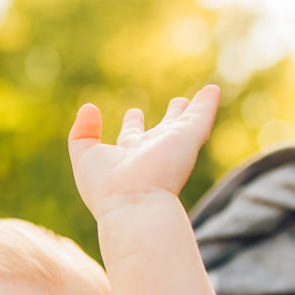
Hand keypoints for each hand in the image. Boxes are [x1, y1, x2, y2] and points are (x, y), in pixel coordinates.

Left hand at [67, 85, 219, 220]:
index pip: (133, 135)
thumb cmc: (105, 187)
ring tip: (205, 92)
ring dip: (195, 108)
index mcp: (128, 155)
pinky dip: (207, 103)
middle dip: (171, 116)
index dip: (133, 123)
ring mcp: (172, 144)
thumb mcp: (84, 157)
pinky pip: (201, 116)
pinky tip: (213, 90)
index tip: (134, 112)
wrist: (133, 204)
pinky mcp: (188, 138)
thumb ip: (82, 132)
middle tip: (178, 102)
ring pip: (187, 122)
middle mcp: (152, 149)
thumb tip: (89, 108)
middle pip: (165, 128)